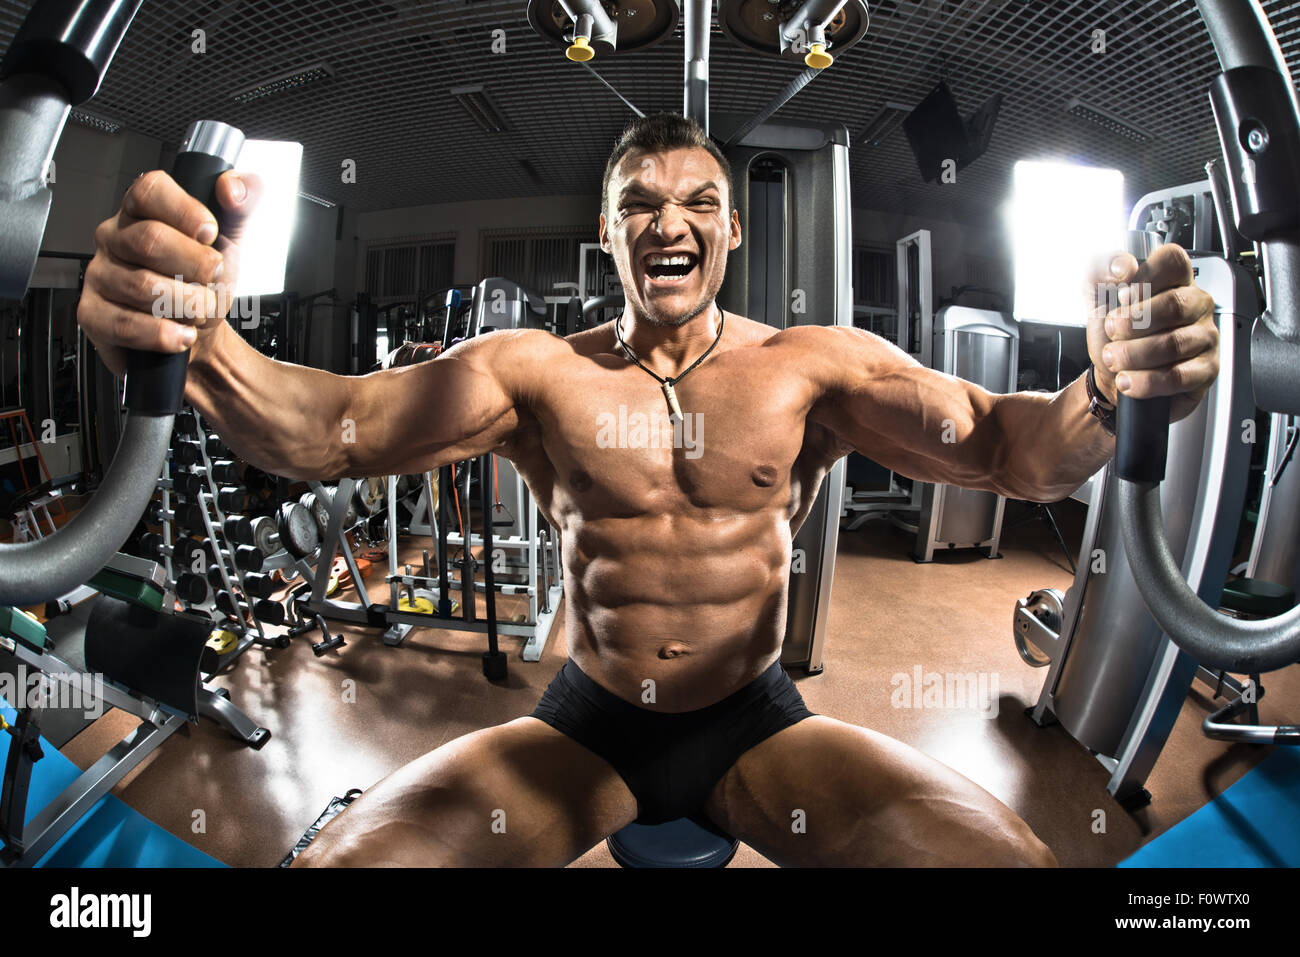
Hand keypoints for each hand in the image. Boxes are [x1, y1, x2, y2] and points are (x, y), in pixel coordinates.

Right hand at [77, 169, 262, 376]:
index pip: (150, 190)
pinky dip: (163, 333)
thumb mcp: (231, 240)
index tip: (210, 233)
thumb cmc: (204, 284)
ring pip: (142, 286)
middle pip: (150, 240)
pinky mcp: (93, 314)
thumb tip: (233, 188)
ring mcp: (100, 275)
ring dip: (187, 305)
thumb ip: (241, 204)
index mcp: (143, 211)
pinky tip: (182, 333)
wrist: (198, 334)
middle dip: (197, 267)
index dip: (185, 211)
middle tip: (213, 280)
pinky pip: (125, 324)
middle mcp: (115, 238)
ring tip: (201, 311)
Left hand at [1085, 243, 1218, 423]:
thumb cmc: (1113, 334)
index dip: (1146, 277)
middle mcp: (1196, 305)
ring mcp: (1205, 336)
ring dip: (1133, 354)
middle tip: (1112, 332)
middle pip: (1174, 305)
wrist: (1112, 374)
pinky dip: (1146, 381)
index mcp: (1174, 280)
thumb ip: (1101, 271)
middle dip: (1132, 323)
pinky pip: (1179, 376)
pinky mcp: (1206, 369)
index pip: (1173, 261)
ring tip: (1114, 358)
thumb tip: (1123, 265)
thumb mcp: (1097, 298)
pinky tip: (1129, 379)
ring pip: (1173, 343)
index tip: (1122, 296)